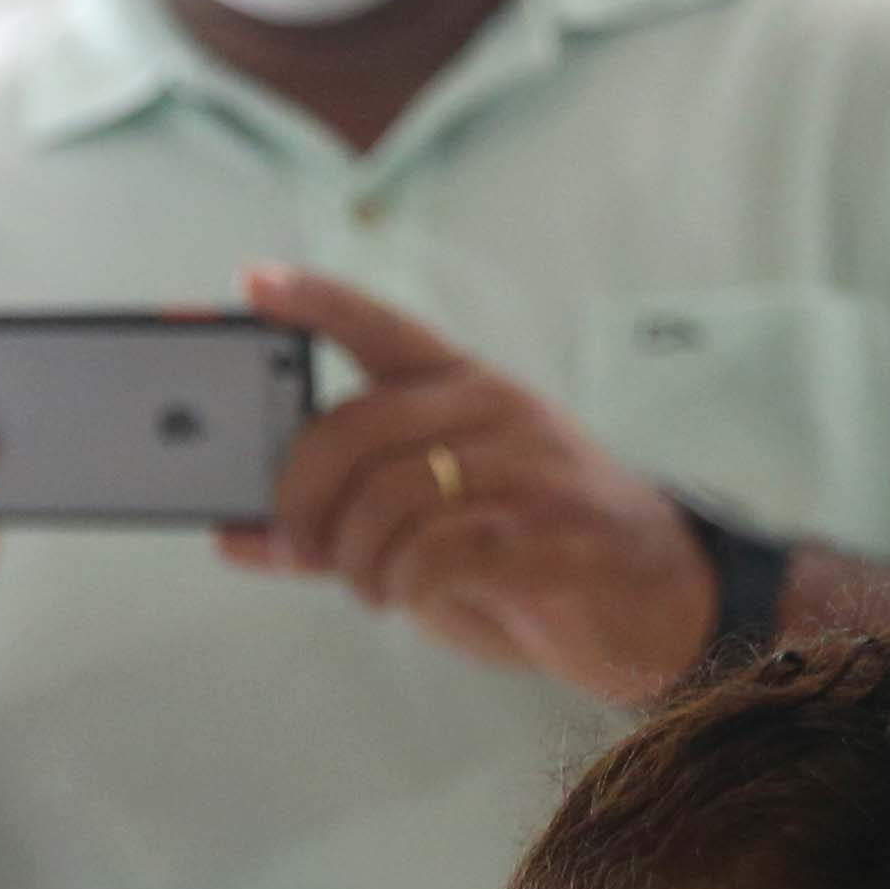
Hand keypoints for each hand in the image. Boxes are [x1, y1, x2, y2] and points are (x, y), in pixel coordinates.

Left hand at [221, 262, 720, 706]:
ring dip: (356, 561)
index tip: (251, 283)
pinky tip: (406, 597)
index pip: (380, 328)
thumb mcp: (427, 528)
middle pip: (354, 429)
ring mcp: (528, 468)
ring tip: (369, 589)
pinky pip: (438, 553)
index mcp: (465, 391)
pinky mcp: (551, 534)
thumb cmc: (528, 557)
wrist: (659, 606)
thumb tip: (230, 536)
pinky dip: (401, 585)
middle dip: (302, 500)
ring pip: (388, 499)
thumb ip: (335, 523)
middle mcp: (495, 412)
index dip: (314, 302)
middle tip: (301, 549)